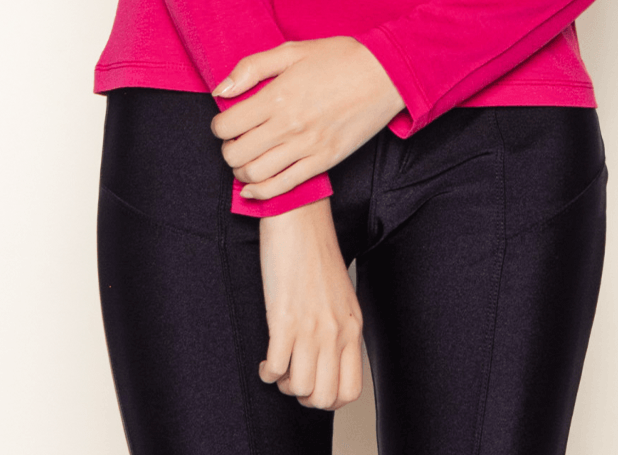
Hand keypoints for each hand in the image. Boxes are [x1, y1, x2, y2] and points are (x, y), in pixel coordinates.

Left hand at [210, 36, 406, 201]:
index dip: (219, 125)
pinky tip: (253, 186)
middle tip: (234, 140)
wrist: (386, 75)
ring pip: (256, 174)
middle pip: (237, 153)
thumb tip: (221, 89)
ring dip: (241, 171)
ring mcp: (308, 146)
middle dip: (227, 149)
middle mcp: (289, 125)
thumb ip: (252, 68)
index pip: (227, 125)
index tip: (226, 121)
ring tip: (245, 159)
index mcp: (278, 95)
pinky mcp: (324, 161)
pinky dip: (262, 192)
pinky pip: (284, 187)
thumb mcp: (292, 51)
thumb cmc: (340, 57)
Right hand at [258, 199, 363, 409]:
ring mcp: (311, 327)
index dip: (328, 400)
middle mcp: (335, 332)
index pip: (350, 390)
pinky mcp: (284, 319)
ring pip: (299, 388)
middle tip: (292, 379)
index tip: (313, 386)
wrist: (298, 218)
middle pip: (324, 397)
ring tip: (277, 367)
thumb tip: (326, 360)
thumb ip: (339, 328)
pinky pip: (275, 368)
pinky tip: (265, 360)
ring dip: (283, 385)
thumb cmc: (314, 253)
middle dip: (304, 398)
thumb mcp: (340, 295)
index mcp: (352, 326)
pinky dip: (267, 372)